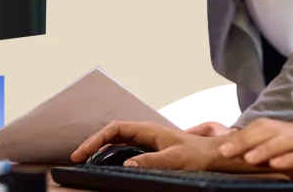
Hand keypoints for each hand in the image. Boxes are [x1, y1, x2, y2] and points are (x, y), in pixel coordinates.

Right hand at [71, 121, 243, 172]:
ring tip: (87, 160)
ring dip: (101, 147)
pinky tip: (107, 162)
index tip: (82, 153)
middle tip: (78, 158)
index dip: (96, 139)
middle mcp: (147, 132)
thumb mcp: (174, 159)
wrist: (214, 155)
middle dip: (93, 143)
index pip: (115, 129)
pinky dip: (112, 153)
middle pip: (113, 133)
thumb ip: (150, 161)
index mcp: (149, 130)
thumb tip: (126, 164)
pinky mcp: (151, 149)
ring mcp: (148, 140)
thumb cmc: (197, 155)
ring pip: (118, 140)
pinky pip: (126, 147)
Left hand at [217, 118, 292, 191]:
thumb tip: (253, 162)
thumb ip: (281, 159)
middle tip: (225, 152)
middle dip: (245, 139)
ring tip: (247, 158)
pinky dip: (289, 159)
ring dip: (264, 148)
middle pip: (270, 129)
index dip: (242, 135)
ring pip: (285, 139)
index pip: (264, 127)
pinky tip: (275, 165)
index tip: (223, 147)